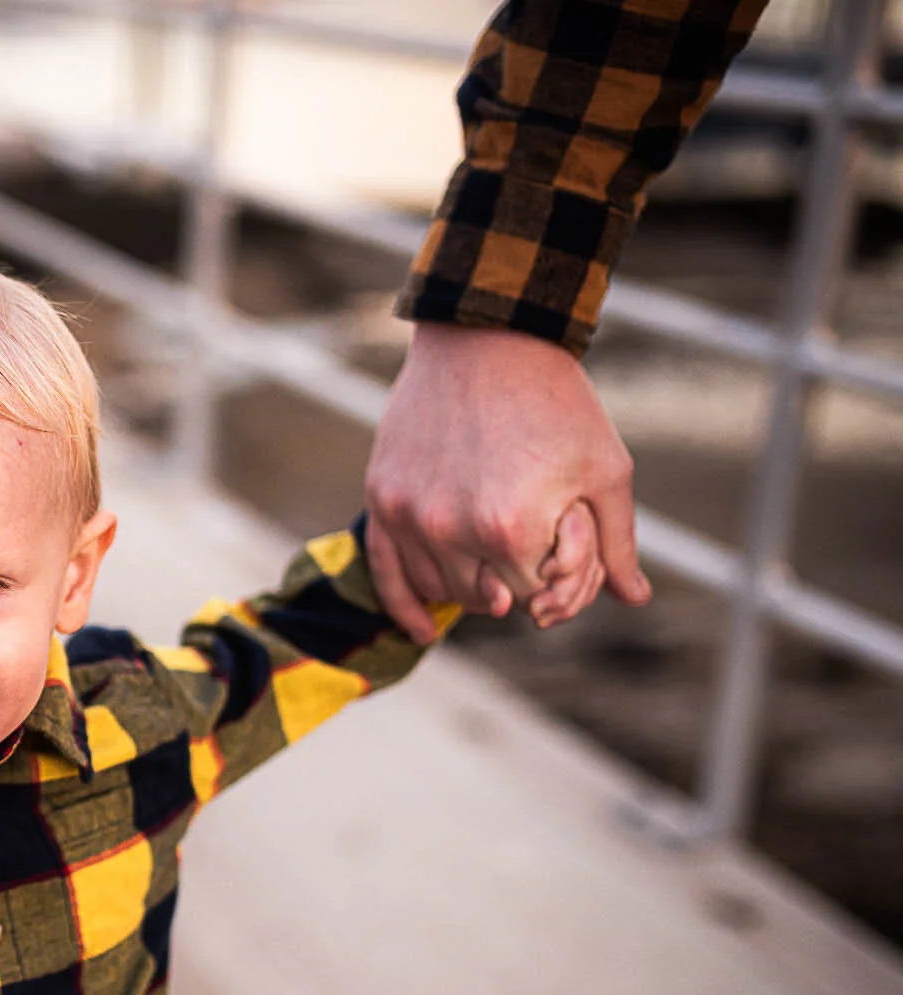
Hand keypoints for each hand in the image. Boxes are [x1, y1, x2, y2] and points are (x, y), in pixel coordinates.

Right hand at [365, 323, 649, 642]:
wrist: (487, 339)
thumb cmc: (555, 402)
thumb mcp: (605, 469)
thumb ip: (616, 542)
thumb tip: (633, 597)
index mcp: (511, 528)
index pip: (536, 597)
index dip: (558, 578)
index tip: (565, 542)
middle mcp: (451, 531)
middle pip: (489, 599)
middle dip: (515, 581)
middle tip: (532, 544)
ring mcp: (410, 517)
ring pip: (442, 590)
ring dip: (472, 586)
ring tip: (492, 559)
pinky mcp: (384, 500)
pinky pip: (387, 574)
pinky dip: (406, 607)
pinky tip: (425, 633)